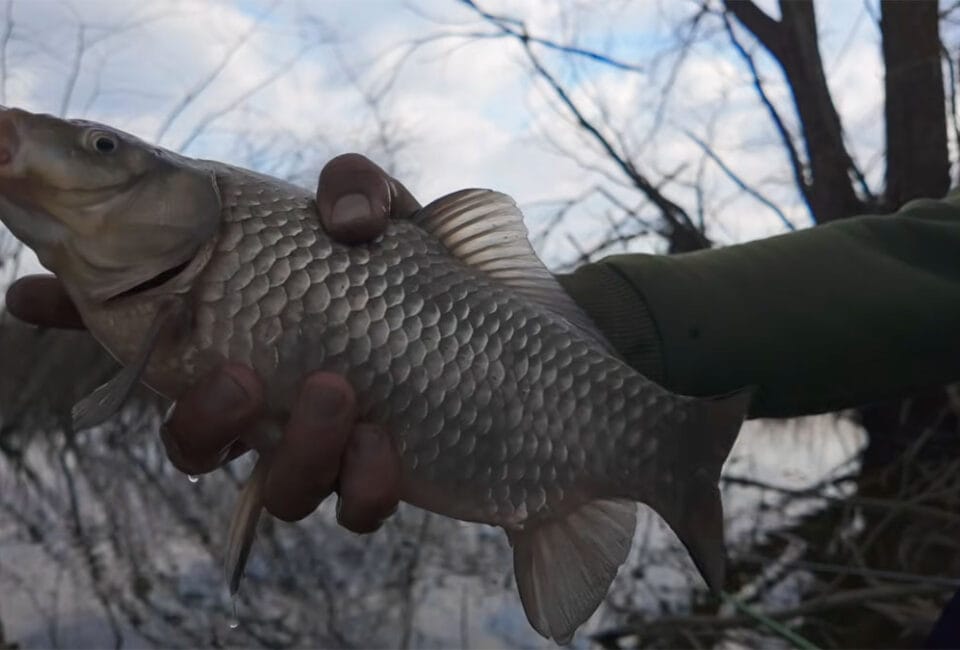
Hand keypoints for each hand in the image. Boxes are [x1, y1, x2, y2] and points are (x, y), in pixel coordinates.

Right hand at [4, 153, 418, 530]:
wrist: (497, 342)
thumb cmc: (424, 271)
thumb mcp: (389, 217)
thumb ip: (355, 191)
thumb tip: (342, 218)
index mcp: (243, 328)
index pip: (142, 331)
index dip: (79, 315)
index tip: (33, 298)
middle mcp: (268, 399)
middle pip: (192, 441)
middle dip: (199, 418)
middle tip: (239, 376)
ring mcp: (318, 447)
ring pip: (274, 488)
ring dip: (297, 450)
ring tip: (338, 392)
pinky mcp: (371, 481)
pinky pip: (351, 510)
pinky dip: (364, 485)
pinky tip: (387, 444)